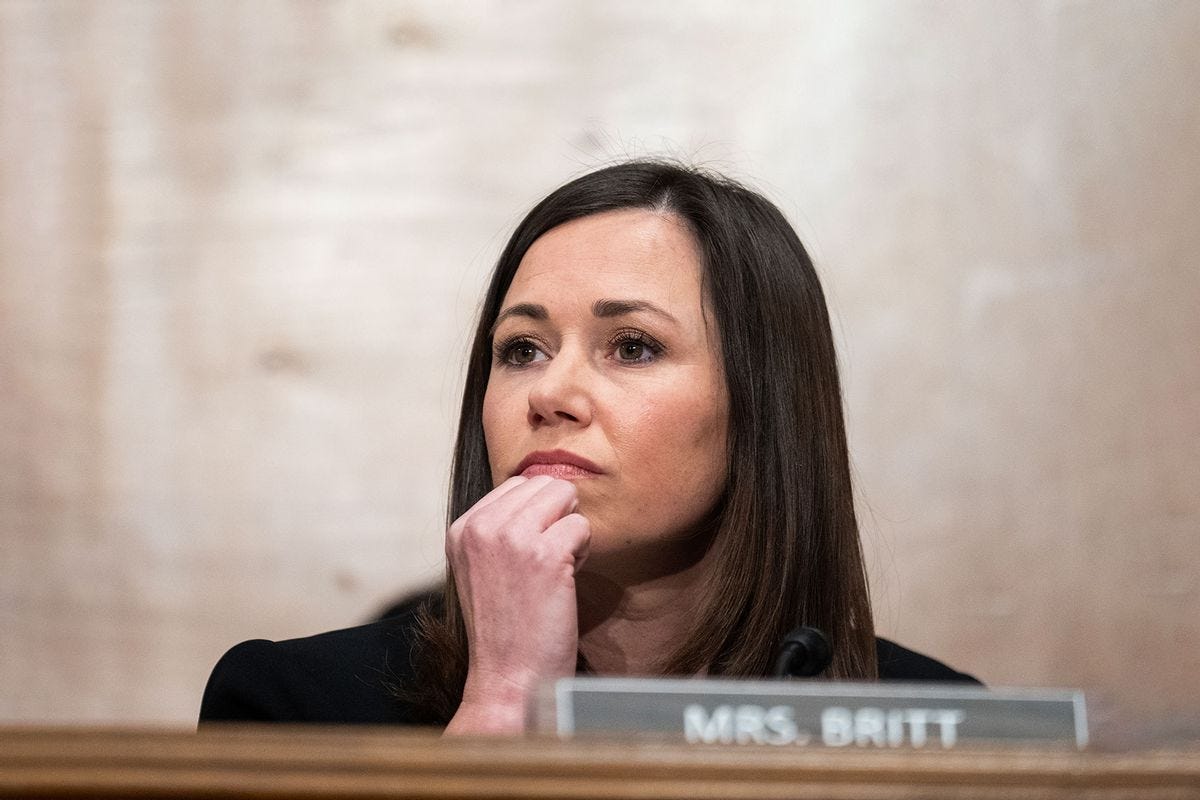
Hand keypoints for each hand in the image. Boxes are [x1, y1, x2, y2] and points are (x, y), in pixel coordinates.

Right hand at [443, 476, 590, 733]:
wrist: (509, 679)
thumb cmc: (505, 628)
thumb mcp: (481, 569)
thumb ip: (499, 529)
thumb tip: (541, 489)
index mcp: (462, 529)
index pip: (517, 484)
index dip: (537, 514)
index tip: (529, 554)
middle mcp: (482, 527)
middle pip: (544, 484)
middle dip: (557, 517)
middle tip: (548, 561)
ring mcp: (512, 539)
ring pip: (565, 497)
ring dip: (570, 532)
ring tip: (555, 571)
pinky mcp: (546, 555)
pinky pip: (582, 527)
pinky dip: (584, 552)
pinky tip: (565, 583)